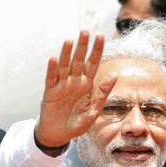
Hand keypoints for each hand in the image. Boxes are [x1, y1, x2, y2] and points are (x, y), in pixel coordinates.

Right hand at [35, 31, 117, 148]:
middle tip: (85, 32)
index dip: (96, 51)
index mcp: (87, 85)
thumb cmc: (77, 123)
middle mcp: (74, 81)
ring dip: (66, 54)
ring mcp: (61, 85)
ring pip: (64, 66)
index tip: (101, 36)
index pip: (93, 64)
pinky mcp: (50, 92)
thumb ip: (103, 93)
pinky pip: (51, 79)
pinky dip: (52, 69)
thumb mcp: (94, 110)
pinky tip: (53, 59)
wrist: (60, 135)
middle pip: (79, 61)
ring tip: (70, 41)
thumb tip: (115, 75)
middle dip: (82, 47)